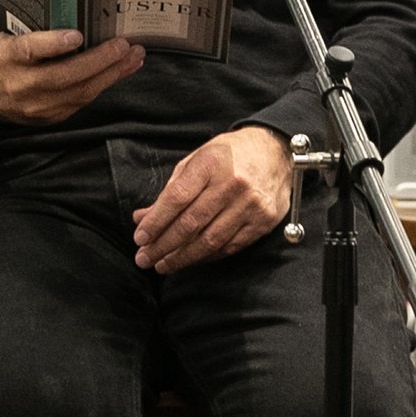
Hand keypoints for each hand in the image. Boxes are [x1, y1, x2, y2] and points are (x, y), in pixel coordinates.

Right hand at [0, 27, 145, 126]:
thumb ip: (35, 30)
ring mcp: (38, 106)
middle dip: (98, 60)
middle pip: (63, 76)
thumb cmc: (4, 58)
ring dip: (111, 74)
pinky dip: (105, 84)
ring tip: (133, 56)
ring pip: (79, 92)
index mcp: (7, 59)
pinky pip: (83, 101)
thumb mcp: (9, 37)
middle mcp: (22, 85)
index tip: (77, 35)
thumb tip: (74, 11)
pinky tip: (121, 71)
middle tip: (123, 45)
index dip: (53, 44)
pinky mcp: (52, 117)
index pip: (29, 51)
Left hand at [132, 126, 294, 273]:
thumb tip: (142, 218)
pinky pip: (229, 247)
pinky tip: (191, 259)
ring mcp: (250, 205)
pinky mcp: (263, 221)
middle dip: (163, 245)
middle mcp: (232, 184)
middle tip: (145, 259)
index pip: (177, 198)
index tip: (140, 238)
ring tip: (163, 265)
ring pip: (210, 240)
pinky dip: (207, 256)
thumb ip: (170, 191)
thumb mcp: (196, 161)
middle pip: (191, 223)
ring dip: (182, 257)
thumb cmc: (230, 156)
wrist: (275, 152)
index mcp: (211, 164)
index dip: (156, 221)